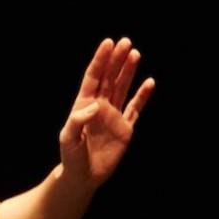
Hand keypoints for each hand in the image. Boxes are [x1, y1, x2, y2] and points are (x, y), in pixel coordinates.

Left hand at [59, 38, 155, 188]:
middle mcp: (100, 106)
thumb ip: (79, 121)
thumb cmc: (71, 156)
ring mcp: (113, 116)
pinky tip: (149, 82)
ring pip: (122, 88)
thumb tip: (96, 105)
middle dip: (117, 60)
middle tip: (126, 42)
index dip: (100, 60)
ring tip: (136, 53)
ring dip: (129, 72)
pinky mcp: (125, 128)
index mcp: (83, 105)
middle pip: (109, 78)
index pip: (93, 77)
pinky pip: (135, 108)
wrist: (83, 176)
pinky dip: (142, 96)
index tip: (108, 43)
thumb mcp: (69, 138)